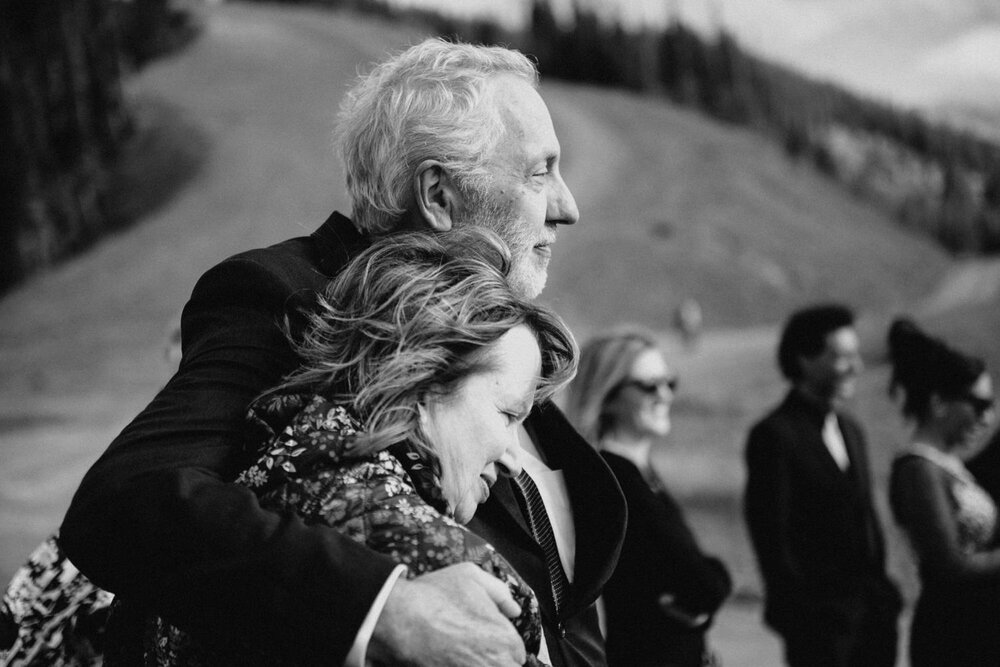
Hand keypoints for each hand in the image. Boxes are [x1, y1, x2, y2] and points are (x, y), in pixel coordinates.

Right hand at [368, 562, 526, 665]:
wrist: (398, 618)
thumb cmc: (434, 596)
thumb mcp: (470, 576)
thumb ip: (499, 592)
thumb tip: (514, 610)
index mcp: (505, 639)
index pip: (518, 653)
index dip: (502, 644)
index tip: (487, 638)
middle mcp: (495, 664)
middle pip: (506, 666)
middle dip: (493, 658)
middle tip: (471, 647)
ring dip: (477, 663)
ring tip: (461, 654)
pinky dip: (458, 666)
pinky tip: (448, 658)